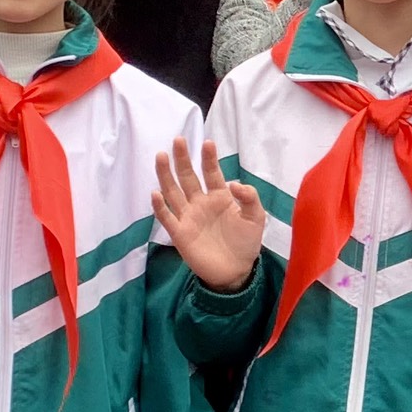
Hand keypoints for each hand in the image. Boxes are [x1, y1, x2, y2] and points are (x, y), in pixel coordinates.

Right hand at [152, 141, 267, 290]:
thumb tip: (234, 183)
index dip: (209, 158)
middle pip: (188, 177)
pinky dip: (160, 206)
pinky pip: (167, 217)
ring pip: (173, 191)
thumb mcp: (256, 218)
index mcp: (220, 196)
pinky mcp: (179, 233)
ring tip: (161, 156)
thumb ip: (250, 198)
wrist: (235, 271)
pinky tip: (156, 193)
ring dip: (166, 175)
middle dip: (183, 159)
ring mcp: (188, 216)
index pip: (212, 173)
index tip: (207, 142)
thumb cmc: (246, 242)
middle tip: (178, 140)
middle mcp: (201, 202)